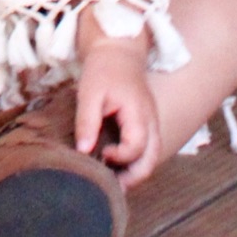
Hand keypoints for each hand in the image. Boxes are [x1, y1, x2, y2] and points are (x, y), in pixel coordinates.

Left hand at [74, 25, 161, 189]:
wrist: (118, 50)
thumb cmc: (103, 69)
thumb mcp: (89, 92)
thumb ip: (87, 121)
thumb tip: (83, 151)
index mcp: (138, 112)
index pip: (136, 147)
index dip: (119, 157)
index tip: (101, 152)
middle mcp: (151, 120)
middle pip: (152, 159)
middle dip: (134, 177)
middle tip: (112, 186)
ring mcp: (152, 122)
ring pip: (152, 156)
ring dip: (136, 171)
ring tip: (114, 181)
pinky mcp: (147, 123)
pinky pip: (148, 149)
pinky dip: (137, 161)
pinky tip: (118, 166)